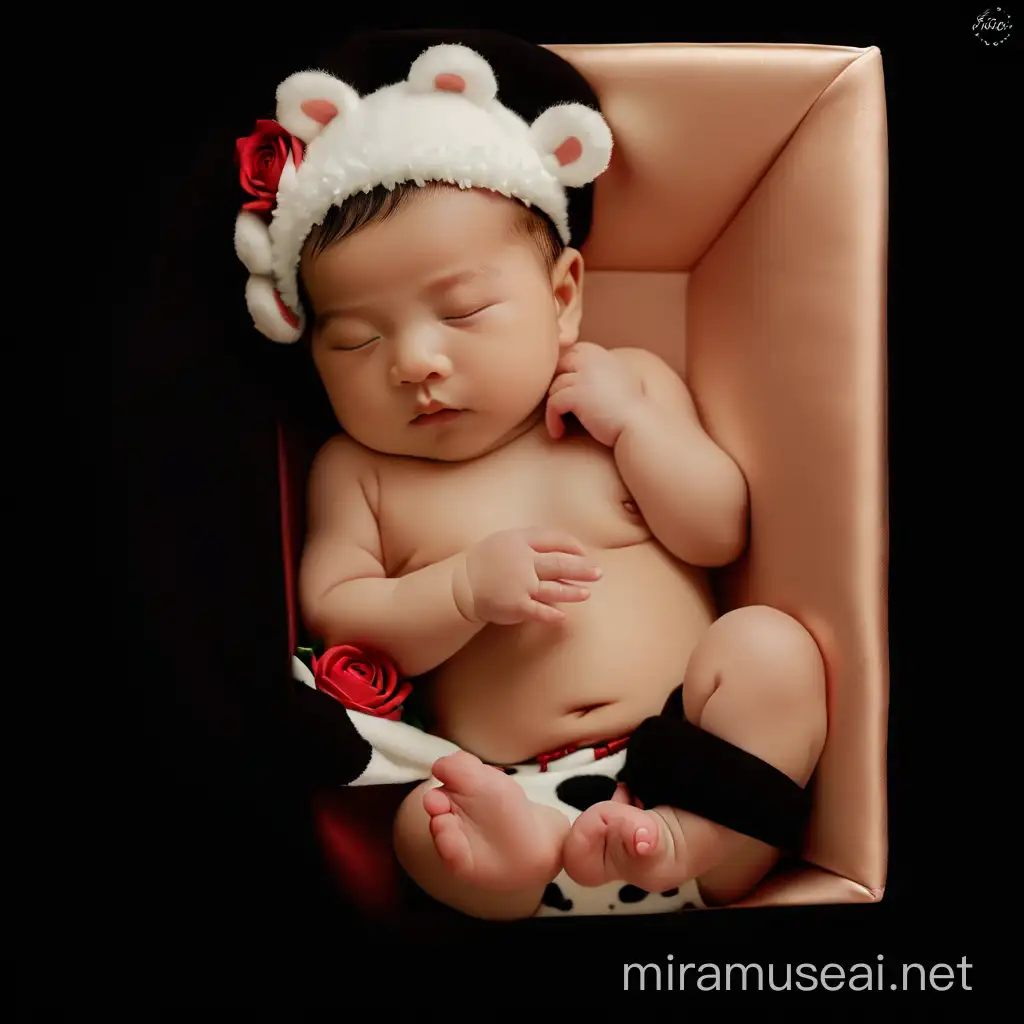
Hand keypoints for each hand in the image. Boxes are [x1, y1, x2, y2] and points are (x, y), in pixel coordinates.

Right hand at [456, 528, 601, 624]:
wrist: (462, 585)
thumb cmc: (486, 561)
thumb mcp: (506, 541)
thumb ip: (532, 541)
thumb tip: (562, 546)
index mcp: (520, 541)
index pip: (554, 539)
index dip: (572, 545)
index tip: (583, 552)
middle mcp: (523, 561)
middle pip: (559, 563)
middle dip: (582, 568)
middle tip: (598, 573)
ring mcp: (520, 584)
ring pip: (554, 588)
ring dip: (573, 592)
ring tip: (587, 594)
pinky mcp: (517, 605)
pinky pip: (540, 610)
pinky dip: (552, 614)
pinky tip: (564, 617)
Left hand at [545, 342, 643, 445]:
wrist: (639, 425)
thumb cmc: (628, 410)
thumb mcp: (617, 379)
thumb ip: (598, 372)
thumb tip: (576, 377)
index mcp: (601, 354)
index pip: (572, 352)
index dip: (564, 370)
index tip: (565, 390)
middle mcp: (591, 359)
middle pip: (558, 365)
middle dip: (555, 384)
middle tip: (556, 405)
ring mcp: (583, 376)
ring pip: (554, 387)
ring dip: (553, 408)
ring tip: (558, 424)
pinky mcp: (576, 395)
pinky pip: (552, 404)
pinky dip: (552, 420)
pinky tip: (558, 432)